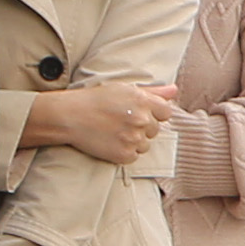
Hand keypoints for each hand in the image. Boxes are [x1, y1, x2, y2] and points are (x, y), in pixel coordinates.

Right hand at [32, 78, 176, 165]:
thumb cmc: (96, 99)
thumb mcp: (124, 89)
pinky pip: (133, 156)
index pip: (166, 112)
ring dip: (134, 141)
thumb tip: (175, 90)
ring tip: (114, 131)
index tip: (137, 113)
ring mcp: (133, 138)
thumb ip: (153, 91)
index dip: (154, 113)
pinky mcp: (124, 155)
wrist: (69, 117)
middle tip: (120, 122)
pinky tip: (110, 141)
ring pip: (145, 144)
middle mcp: (141, 120)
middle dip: (142, 127)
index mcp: (143, 101)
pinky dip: (124, 152)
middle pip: (155, 130)